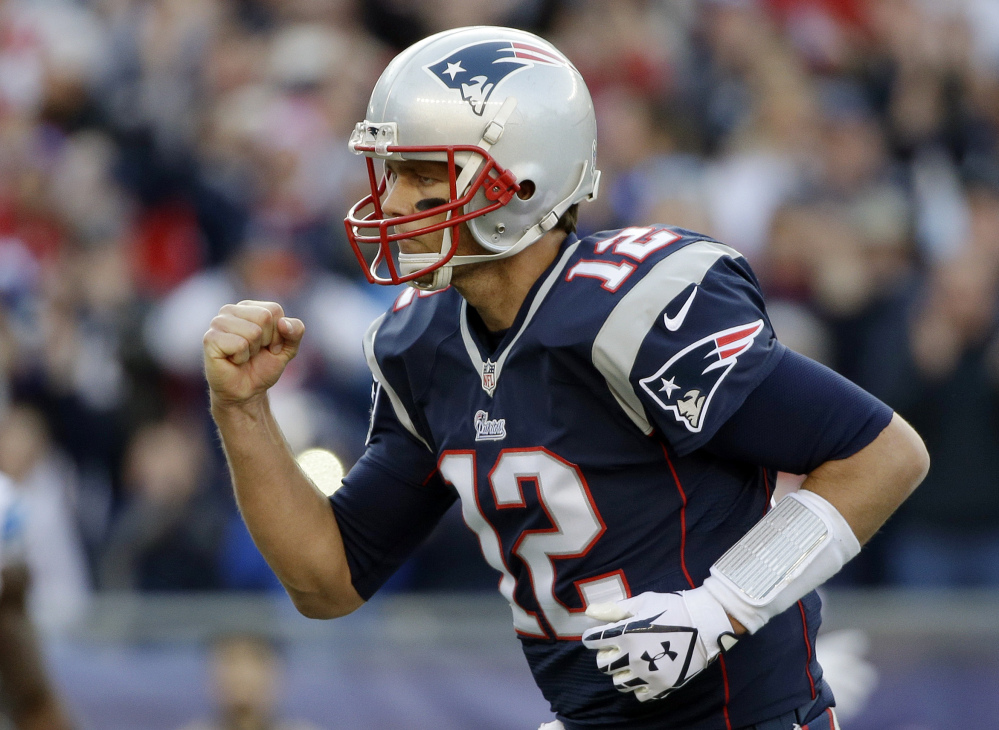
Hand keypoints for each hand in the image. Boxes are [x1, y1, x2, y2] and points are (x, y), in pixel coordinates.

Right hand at [203, 300, 304, 405]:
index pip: (274, 310)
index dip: (278, 333)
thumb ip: (296, 331)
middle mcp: (230, 310)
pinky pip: (239, 344)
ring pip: (253, 331)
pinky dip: (241, 357)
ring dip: (253, 350)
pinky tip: (233, 360)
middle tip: (255, 352)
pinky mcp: (210, 338)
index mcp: (248, 307)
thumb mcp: (288, 348)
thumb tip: (283, 323)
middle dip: (267, 341)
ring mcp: (218, 323)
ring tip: (243, 356)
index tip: (268, 346)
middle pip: (265, 317)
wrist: (246, 392)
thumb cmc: (263, 367)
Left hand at [582, 589, 737, 701]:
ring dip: (621, 672)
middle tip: (617, 648)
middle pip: (603, 665)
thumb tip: (589, 611)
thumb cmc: (672, 607)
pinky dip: (638, 686)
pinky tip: (645, 674)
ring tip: (631, 662)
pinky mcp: (662, 686)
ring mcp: (647, 674)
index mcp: (625, 634)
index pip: (593, 641)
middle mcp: (632, 657)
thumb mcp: (642, 601)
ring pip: (619, 682)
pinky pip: (639, 695)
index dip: (592, 637)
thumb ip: (614, 609)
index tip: (597, 635)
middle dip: (606, 655)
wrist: (704, 623)